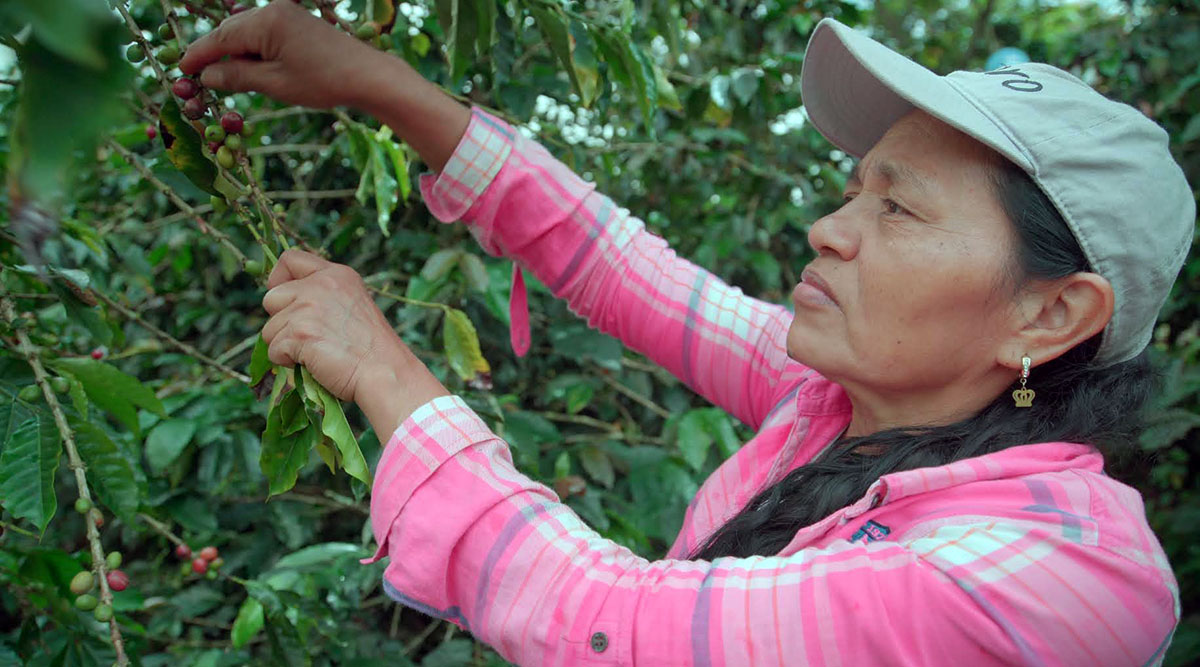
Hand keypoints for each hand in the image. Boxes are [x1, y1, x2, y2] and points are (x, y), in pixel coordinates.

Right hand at [179, 0, 379, 108]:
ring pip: (248, 32)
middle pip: (231, 31)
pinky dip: (254, 51)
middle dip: (214, 54)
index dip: (198, 55)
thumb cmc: (323, 82)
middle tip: (198, 78)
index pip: (220, 38)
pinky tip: (253, 70)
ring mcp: (287, 14)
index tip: (182, 71)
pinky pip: (265, 34)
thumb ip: (237, 77)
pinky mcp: (298, 23)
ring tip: (227, 80)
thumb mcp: (275, 84)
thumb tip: (207, 76)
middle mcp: (274, 10)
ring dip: (235, 54)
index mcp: (266, 22)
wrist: (368, 76)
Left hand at [261, 250, 448, 433]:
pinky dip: (287, 362)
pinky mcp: (299, 332)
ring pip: (270, 329)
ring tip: (317, 353)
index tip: (285, 300)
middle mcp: (321, 285)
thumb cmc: (372, 349)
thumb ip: (324, 297)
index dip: (279, 279)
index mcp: (337, 275)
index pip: (290, 259)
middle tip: (307, 337)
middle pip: (272, 297)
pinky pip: (273, 350)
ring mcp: (308, 307)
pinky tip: (314, 364)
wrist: (386, 373)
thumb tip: (287, 307)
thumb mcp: (353, 306)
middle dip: (281, 321)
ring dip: (285, 346)